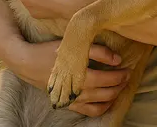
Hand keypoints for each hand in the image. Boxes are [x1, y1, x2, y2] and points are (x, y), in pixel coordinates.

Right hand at [8, 39, 128, 116]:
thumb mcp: (75, 45)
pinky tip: (109, 98)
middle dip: (121, 85)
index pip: (108, 80)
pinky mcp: (69, 104)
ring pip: (101, 104)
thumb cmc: (52, 51)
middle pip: (107, 93)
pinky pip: (90, 111)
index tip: (128, 67)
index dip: (121, 75)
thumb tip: (118, 59)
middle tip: (127, 75)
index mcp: (79, 76)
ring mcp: (72, 100)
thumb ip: (98, 51)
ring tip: (120, 85)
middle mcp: (76, 92)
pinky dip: (103, 107)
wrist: (28, 62)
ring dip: (114, 96)